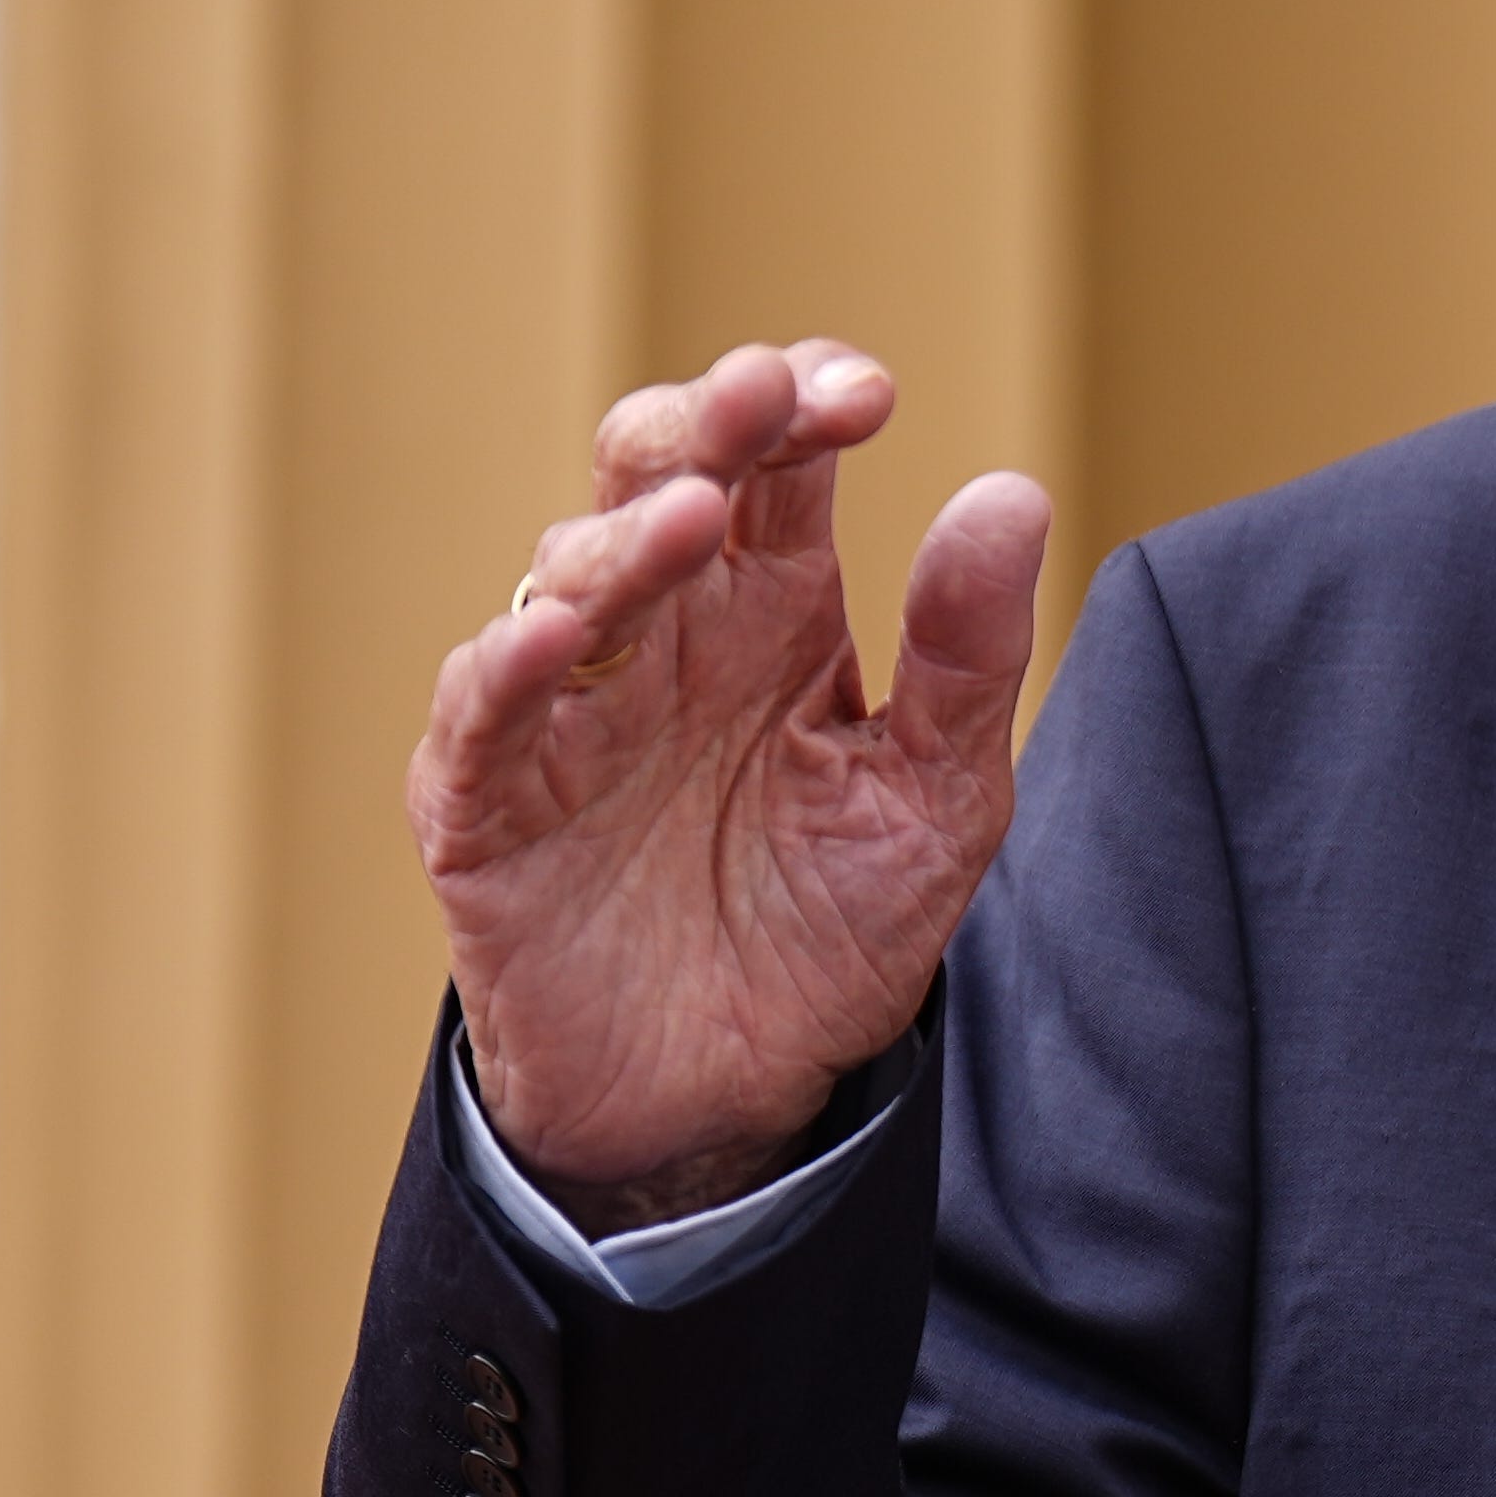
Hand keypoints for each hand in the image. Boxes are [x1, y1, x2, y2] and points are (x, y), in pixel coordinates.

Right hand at [407, 342, 1048, 1223]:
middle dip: (700, 425)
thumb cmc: (830, 930)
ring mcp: (568, 713)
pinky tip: (558, 636)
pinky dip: (508, 669)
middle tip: (759, 396)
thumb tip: (1015, 495)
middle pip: (653, 479)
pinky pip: (480, 716)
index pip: (779, 466)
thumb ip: (970, 660)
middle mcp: (664, 637)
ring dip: (623, 541)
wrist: (729, 1101)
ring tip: (689, 519)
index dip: (807, 405)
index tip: (871, 395)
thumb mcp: (937, 799)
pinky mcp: (484, 805)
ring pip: (566, 579)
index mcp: (774, 613)